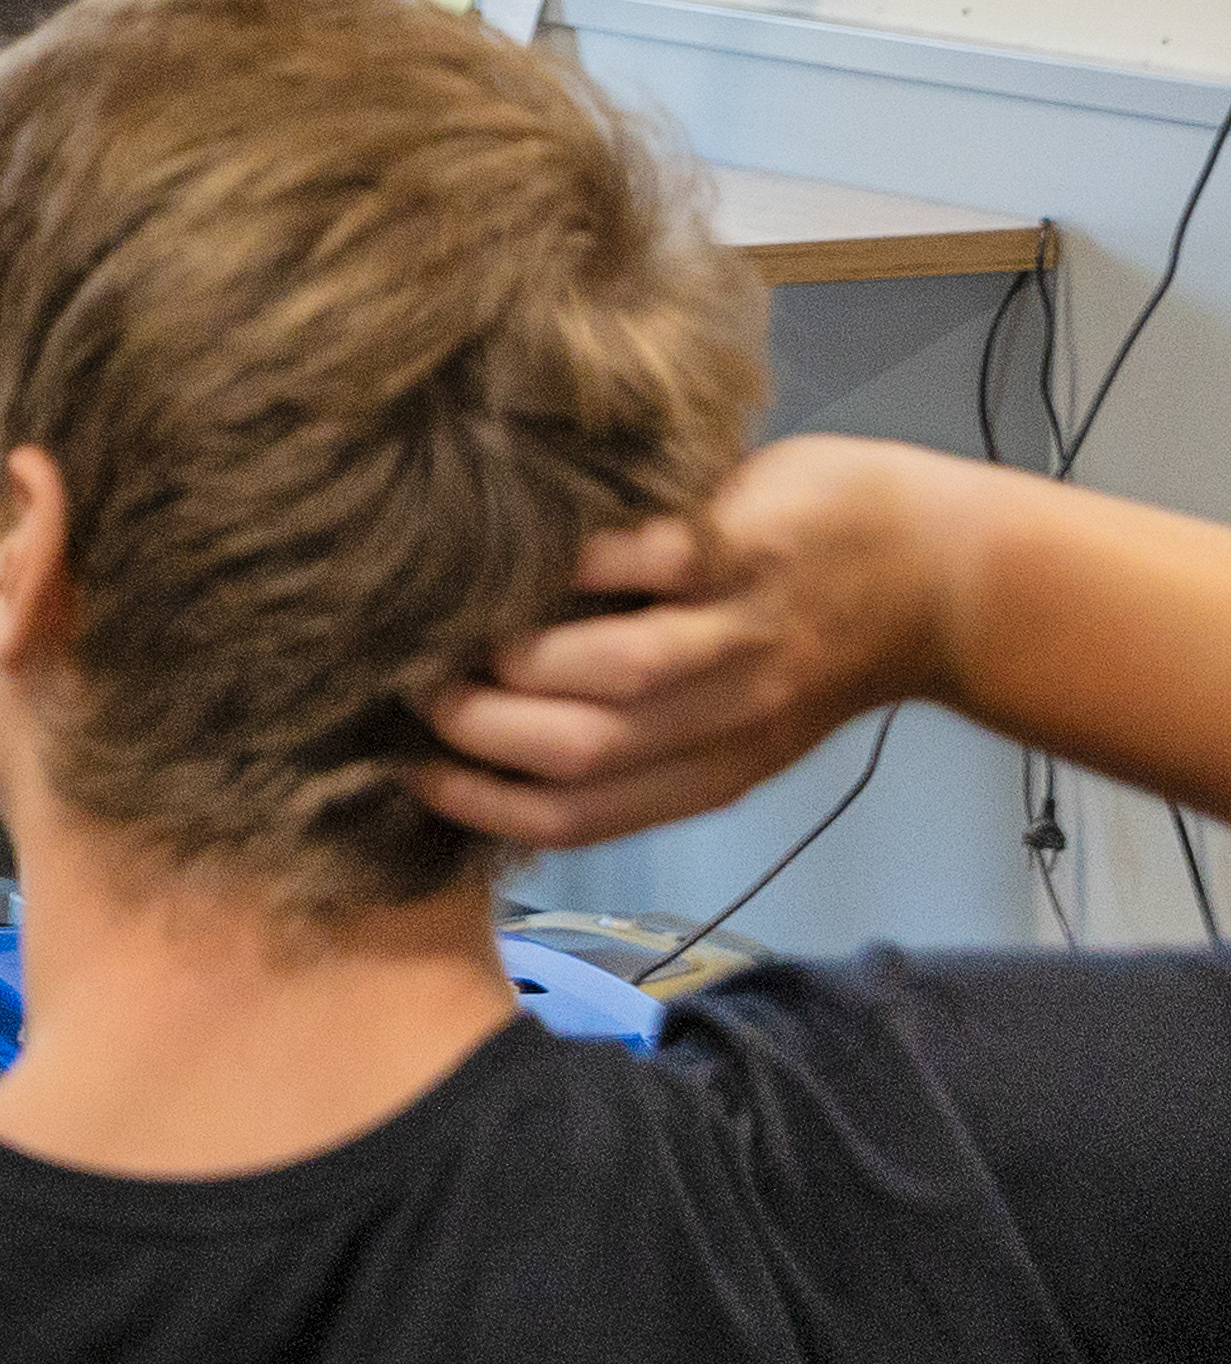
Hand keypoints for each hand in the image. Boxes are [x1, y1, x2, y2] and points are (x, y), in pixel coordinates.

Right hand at [418, 437, 956, 847]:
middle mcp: (727, 715)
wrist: (948, 577)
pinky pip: (642, 560)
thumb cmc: (821, 643)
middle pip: (580, 752)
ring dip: (520, 655)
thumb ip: (651, 737)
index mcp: (717, 769)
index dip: (481, 804)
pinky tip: (539, 551)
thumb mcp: (746, 722)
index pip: (578, 816)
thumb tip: (508, 737)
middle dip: (478, 728)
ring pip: (612, 671)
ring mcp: (742, 632)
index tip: (415, 773)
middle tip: (422, 691)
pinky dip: (578, 562)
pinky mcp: (747, 547)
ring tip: (473, 628)